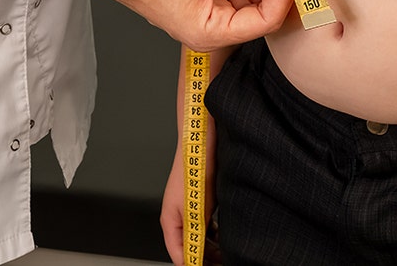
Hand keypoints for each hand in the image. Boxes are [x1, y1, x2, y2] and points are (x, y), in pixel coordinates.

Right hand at [162, 141, 220, 264]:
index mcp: (170, 221)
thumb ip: (194, 237)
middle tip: (221, 264)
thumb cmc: (193, 170)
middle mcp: (178, 217)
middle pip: (189, 248)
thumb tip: (194, 259)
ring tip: (226, 255)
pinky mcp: (201, 202)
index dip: (192, 265)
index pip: (179, 255)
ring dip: (212, 248)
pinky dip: (215, 235)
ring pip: (199, 238)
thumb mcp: (196, 211)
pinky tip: (225, 237)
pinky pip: (206, 226)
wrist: (201, 142)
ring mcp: (189, 210)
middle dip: (204, 258)